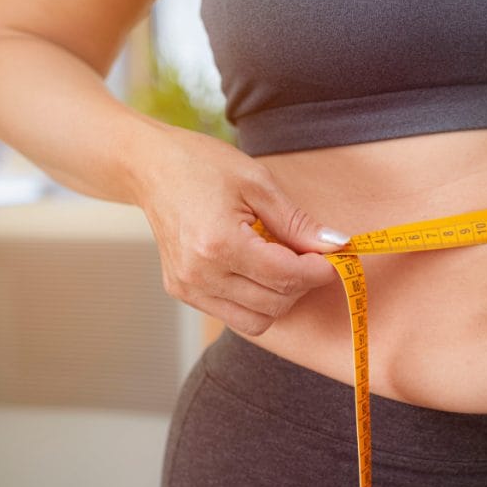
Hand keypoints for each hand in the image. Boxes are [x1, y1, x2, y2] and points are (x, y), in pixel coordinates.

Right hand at [131, 125, 348, 335]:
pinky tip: (257, 269)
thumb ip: (298, 222)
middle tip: (309, 256)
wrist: (149, 167)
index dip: (319, 271)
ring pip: (256, 321)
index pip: (285, 276)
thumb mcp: (258, 183)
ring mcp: (187, 287)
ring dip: (280, 298)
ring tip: (282, 263)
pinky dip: (256, 300)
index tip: (333, 258)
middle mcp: (199, 274)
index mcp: (218, 243)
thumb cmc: (202, 165)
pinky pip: (233, 315)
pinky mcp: (181, 291)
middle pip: (274, 303)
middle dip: (302, 283)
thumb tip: (337, 245)